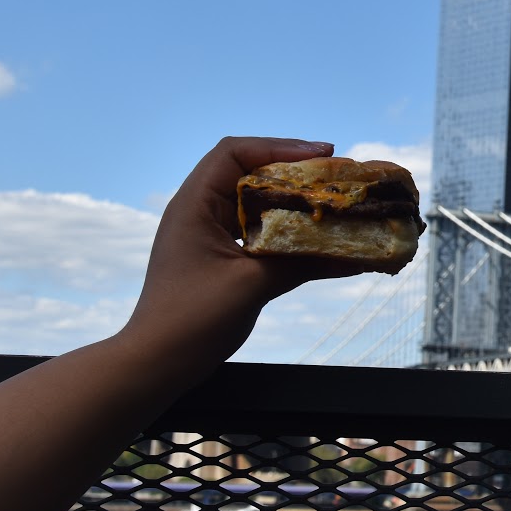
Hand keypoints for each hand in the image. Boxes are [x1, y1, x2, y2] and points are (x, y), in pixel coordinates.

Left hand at [120, 136, 368, 370]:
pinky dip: (284, 230)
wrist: (156, 363)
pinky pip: (255, 231)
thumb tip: (353, 253)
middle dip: (293, 172)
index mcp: (195, 204)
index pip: (235, 153)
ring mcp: (207, 234)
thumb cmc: (193, 318)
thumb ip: (302, 263)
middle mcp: (199, 211)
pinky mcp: (217, 257)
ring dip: (290, 201)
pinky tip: (313, 240)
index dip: (280, 147)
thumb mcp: (253, 285)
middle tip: (334, 177)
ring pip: (254, 202)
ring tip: (328, 203)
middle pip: (249, 173)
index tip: (322, 155)